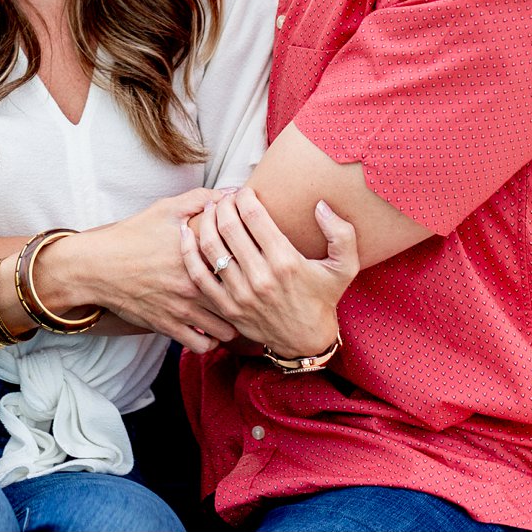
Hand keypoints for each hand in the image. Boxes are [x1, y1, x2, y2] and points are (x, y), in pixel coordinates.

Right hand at [42, 189, 239, 354]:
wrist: (97, 266)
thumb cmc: (132, 235)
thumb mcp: (165, 209)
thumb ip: (201, 199)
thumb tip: (231, 193)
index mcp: (199, 252)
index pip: (242, 261)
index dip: (255, 263)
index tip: (259, 264)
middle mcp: (194, 283)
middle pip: (240, 299)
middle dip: (250, 299)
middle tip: (254, 295)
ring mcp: (182, 308)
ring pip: (226, 329)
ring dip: (234, 323)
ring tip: (235, 315)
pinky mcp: (168, 326)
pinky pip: (202, 345)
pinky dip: (210, 341)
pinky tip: (211, 330)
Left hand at [181, 187, 358, 357]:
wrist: (306, 340)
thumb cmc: (324, 297)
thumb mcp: (344, 267)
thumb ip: (341, 234)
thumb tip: (321, 206)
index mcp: (286, 262)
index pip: (254, 216)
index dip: (244, 196)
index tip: (245, 191)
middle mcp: (261, 277)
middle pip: (229, 227)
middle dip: (224, 204)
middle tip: (225, 197)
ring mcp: (241, 294)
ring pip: (211, 247)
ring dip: (206, 221)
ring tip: (209, 209)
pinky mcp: (227, 307)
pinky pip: (199, 275)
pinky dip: (188, 251)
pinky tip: (186, 233)